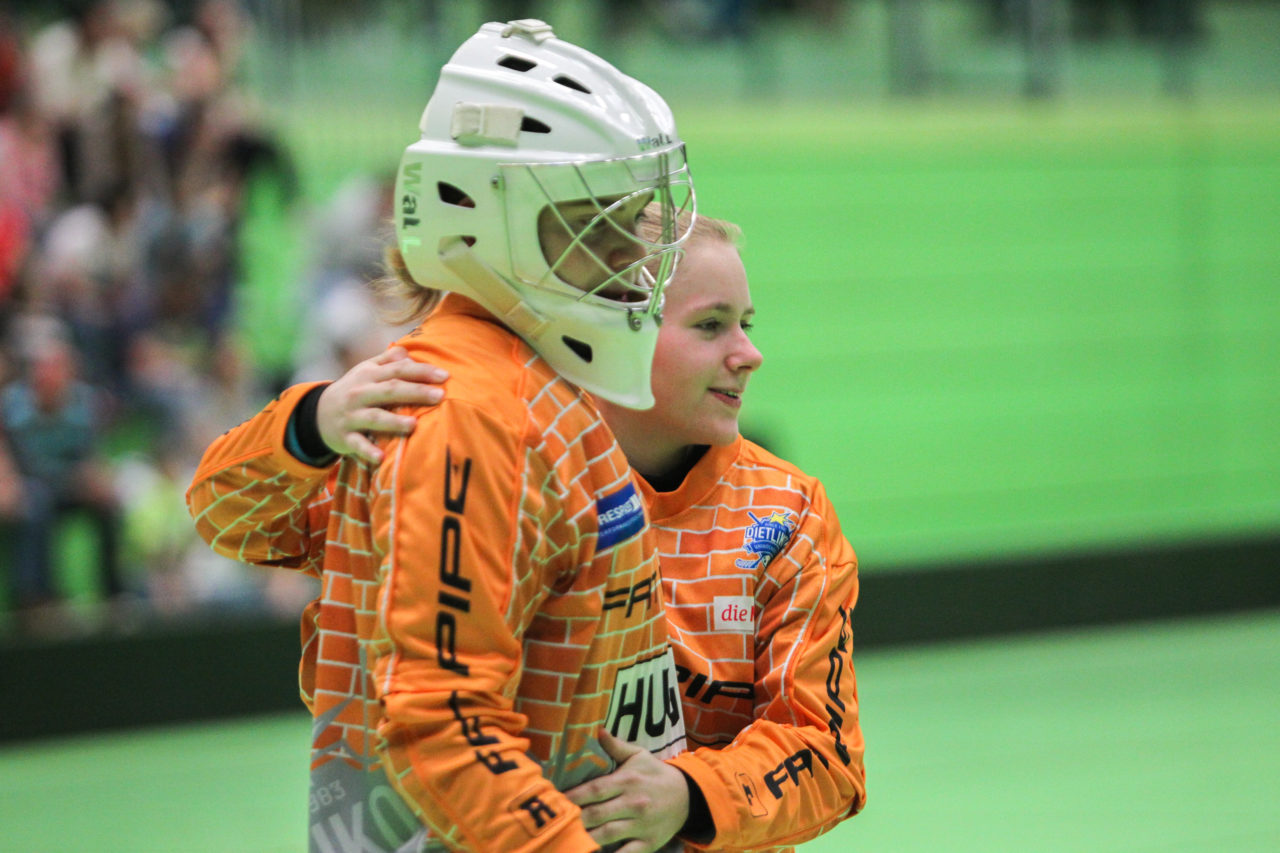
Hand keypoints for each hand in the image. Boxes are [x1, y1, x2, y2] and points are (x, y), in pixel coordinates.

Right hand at [316, 346, 447, 464]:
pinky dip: (368, 451)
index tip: (445, 376)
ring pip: (374, 417)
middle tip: (440, 396)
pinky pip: (357, 444)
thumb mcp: (366, 370)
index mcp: (369, 375)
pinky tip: (382, 458)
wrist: (317, 414)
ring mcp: (352, 416)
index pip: (398, 370)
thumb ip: (388, 360)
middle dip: (415, 392)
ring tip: (414, 424)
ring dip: (393, 421)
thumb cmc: (353, 390)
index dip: (421, 372)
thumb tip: (408, 351)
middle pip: (390, 390)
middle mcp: (360, 393)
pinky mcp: (344, 437)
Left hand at [565, 729, 689, 852]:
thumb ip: (616, 746)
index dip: (573, 796)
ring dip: (586, 839)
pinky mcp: (648, 844)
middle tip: (554, 822)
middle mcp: (633, 803)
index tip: (554, 800)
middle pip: (597, 814)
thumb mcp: (639, 756)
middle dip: (574, 819)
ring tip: (566, 839)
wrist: (689, 797)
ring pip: (607, 835)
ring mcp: (641, 825)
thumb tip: (597, 730)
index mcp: (628, 781)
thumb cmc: (656, 775)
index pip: (595, 789)